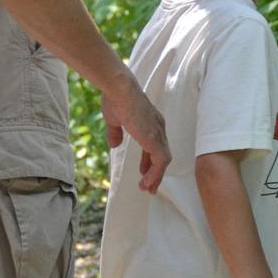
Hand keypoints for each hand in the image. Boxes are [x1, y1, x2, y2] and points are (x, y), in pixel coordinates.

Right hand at [101, 73, 170, 192]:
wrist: (119, 89)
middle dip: (155, 171)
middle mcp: (158, 127)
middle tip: (149, 185)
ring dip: (156, 176)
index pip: (154, 145)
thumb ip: (115, 132)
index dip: (148, 160)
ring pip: (163, 161)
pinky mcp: (155, 139)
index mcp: (151, 122)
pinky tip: (147, 183)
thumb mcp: (114, 119)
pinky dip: (156, 174)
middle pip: (161, 154)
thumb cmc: (115, 98)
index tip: (143, 172)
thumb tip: (114, 145)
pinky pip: (161, 162)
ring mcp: (158, 134)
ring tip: (147, 189)